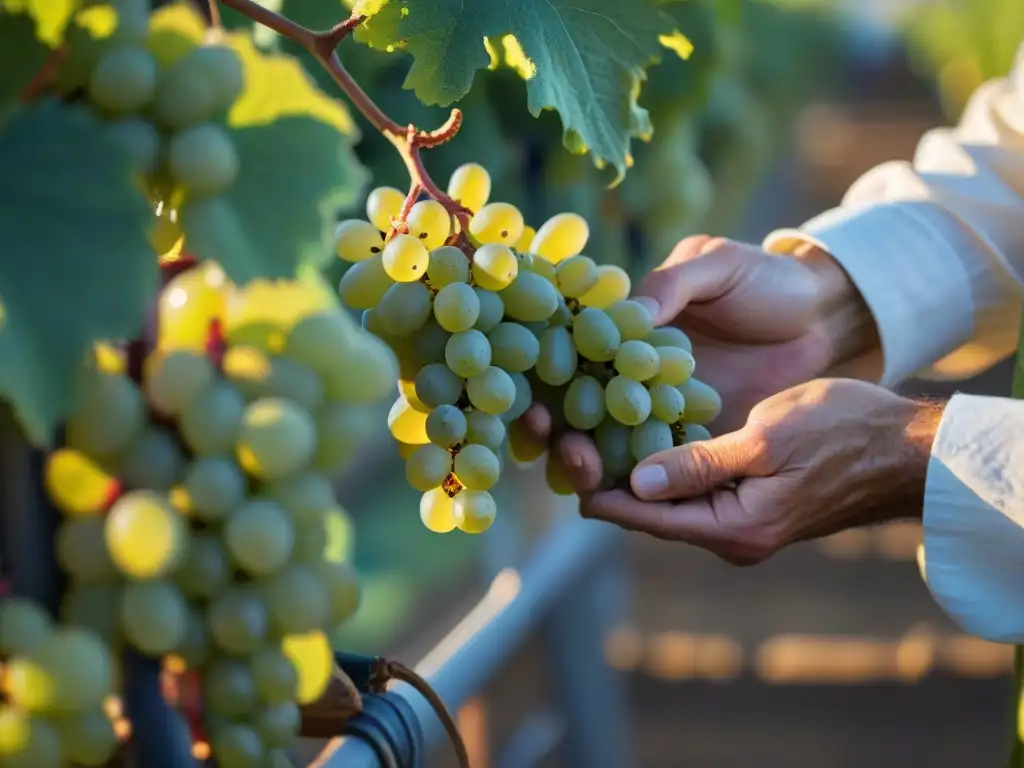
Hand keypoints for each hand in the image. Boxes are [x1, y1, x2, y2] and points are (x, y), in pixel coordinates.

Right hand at [522, 235, 879, 492]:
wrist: (825, 315)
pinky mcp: (698, 435)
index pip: (569, 359)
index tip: (535, 407)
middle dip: (563, 437)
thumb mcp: (719, 264)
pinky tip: (631, 495)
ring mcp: (663, 409)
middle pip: (581, 412)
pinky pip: (664, 463)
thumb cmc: (767, 279)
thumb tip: (629, 316)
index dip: (545, 384)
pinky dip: (646, 481)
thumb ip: (674, 283)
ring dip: (595, 466)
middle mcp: (633, 373)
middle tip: (567, 451)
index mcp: (626, 328)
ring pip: (614, 445)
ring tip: (589, 478)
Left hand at [579, 379, 943, 563]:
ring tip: (585, 423)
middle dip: (605, 474)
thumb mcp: (767, 440)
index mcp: (732, 529)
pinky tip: (635, 425)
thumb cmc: (843, 434)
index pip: (643, 516)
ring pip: (665, 497)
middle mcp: (728, 536)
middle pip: (646, 510)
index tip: (560, 455)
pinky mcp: (746, 501)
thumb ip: (701, 465)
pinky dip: (661, 460)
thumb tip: (638, 483)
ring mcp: (737, 521)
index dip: (597, 487)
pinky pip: (690, 486)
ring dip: (629, 464)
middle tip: (561, 430)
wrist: (904, 451)